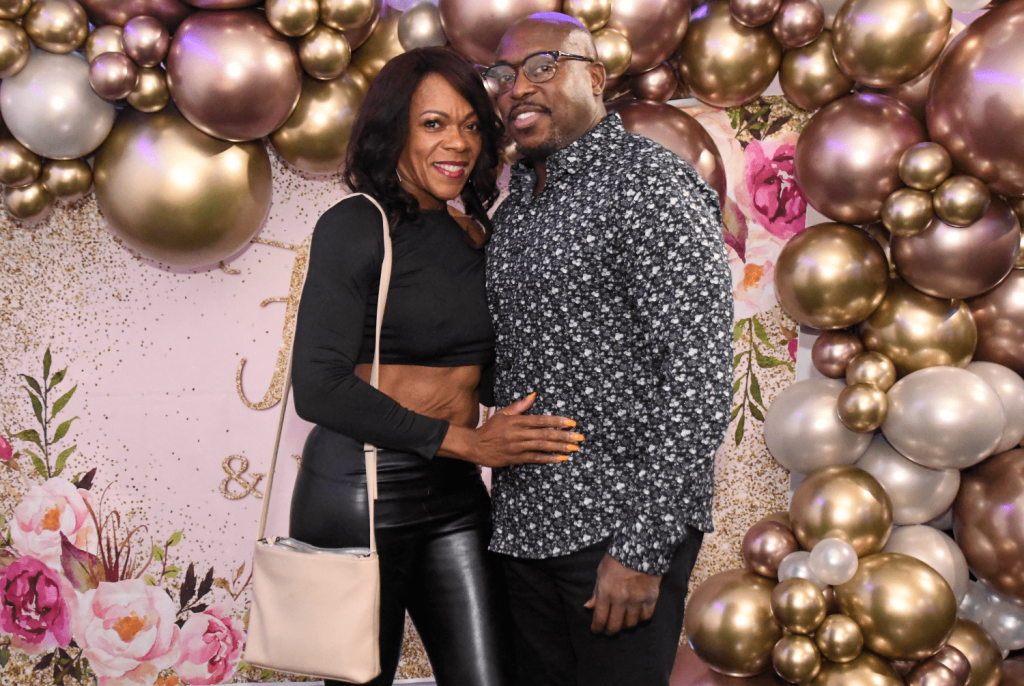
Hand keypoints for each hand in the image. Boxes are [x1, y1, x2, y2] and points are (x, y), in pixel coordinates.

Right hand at [438, 393, 581, 467]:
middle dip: (564, 436)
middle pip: (545, 434)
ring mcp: (517, 447)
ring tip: (574, 448)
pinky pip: (535, 459)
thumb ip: (519, 406)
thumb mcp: (503, 414)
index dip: (557, 421)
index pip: (541, 420)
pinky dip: (549, 459)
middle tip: (579, 437)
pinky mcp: (516, 458)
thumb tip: (534, 395)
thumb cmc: (490, 429)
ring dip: (559, 447)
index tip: (572, 423)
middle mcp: (518, 433)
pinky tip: (561, 459)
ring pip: (542, 446)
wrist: (475, 446)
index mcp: (517, 421)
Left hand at [584, 554, 661, 634]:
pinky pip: (646, 617)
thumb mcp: (601, 571)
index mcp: (605, 592)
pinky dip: (641, 618)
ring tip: (623, 623)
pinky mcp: (650, 598)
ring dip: (625, 626)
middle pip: (614, 625)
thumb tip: (588, 607)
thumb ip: (595, 591)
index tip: (596, 630)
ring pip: (630, 623)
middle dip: (609, 631)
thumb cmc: (617, 558)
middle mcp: (620, 599)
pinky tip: (637, 616)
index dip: (597, 628)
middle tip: (608, 631)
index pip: (599, 618)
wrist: (641, 548)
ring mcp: (636, 600)